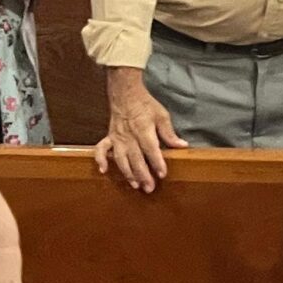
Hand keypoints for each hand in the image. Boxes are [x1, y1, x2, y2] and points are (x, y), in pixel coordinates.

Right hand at [95, 72, 181, 192]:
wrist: (126, 94)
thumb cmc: (145, 105)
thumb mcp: (162, 116)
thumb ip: (170, 133)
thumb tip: (182, 146)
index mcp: (144, 130)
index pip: (151, 149)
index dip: (157, 162)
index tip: (162, 174)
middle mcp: (129, 136)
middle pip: (136, 158)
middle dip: (143, 175)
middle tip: (149, 188)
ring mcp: (117, 138)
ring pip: (121, 159)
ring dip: (127, 173)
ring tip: (135, 185)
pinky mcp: (109, 137)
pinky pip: (101, 149)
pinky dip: (100, 160)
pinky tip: (103, 170)